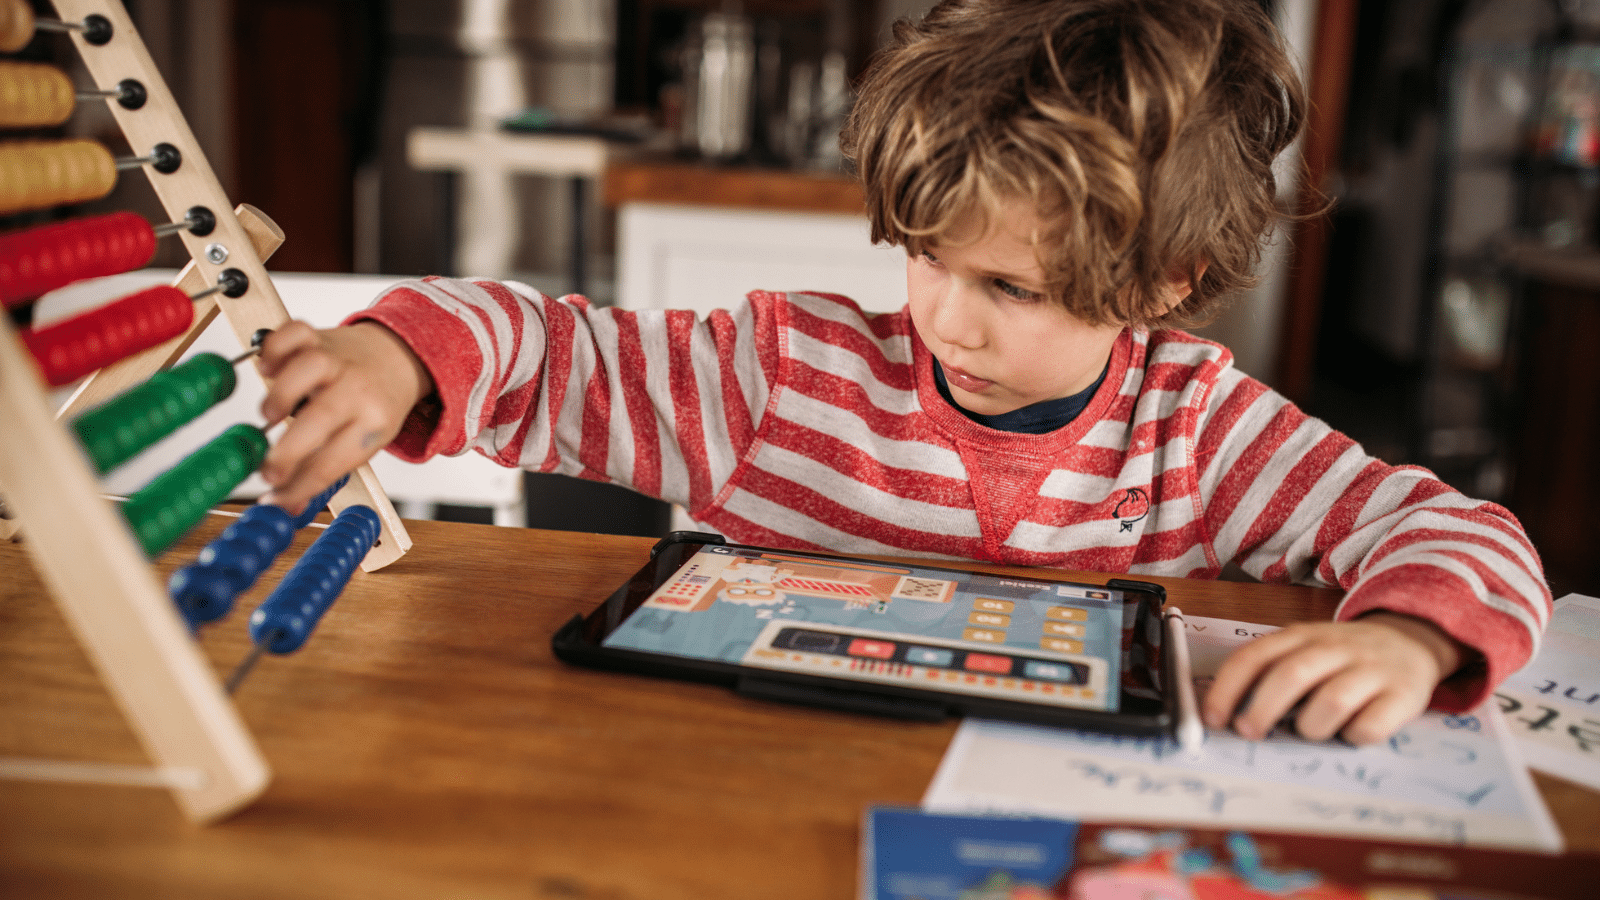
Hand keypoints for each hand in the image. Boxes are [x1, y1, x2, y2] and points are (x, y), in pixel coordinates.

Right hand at [255, 320, 433, 513]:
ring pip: (310, 367)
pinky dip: (274, 346)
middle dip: (289, 451)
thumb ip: (324, 471)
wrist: (397, 356)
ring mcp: (337, 360)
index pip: (334, 461)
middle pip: (323, 416)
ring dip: (282, 393)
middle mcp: (357, 389)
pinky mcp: (318, 336)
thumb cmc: (374, 406)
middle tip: (267, 471)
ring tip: (269, 415)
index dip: (301, 486)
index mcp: (373, 425)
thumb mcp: (363, 442)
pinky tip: (267, 367)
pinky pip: (295, 332)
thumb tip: (285, 507)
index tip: (274, 499)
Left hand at [1201, 613, 1466, 744]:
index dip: (1228, 688)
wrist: (1411, 639)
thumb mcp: (1303, 649)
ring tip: (1309, 730)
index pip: (1255, 656)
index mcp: (1301, 636)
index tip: (1214, 719)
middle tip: (1249, 732)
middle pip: (1291, 675)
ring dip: (1311, 727)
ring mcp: (1371, 670)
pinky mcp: (1403, 695)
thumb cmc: (1342, 657)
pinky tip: (1349, 732)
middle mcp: (1336, 648)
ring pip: (1332, 701)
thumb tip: (1226, 714)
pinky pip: (1371, 725)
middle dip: (1262, 709)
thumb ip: (1269, 671)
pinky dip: (1353, 736)